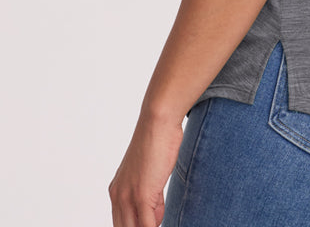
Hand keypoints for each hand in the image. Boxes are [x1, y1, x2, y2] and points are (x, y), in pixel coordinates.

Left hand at [109, 112, 183, 226]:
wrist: (157, 122)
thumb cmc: (158, 143)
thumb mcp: (152, 177)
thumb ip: (152, 200)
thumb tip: (155, 221)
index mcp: (117, 191)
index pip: (122, 224)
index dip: (136, 226)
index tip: (148, 224)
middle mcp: (118, 196)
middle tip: (154, 225)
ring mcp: (128, 196)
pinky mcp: (141, 195)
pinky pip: (147, 226)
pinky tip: (162, 225)